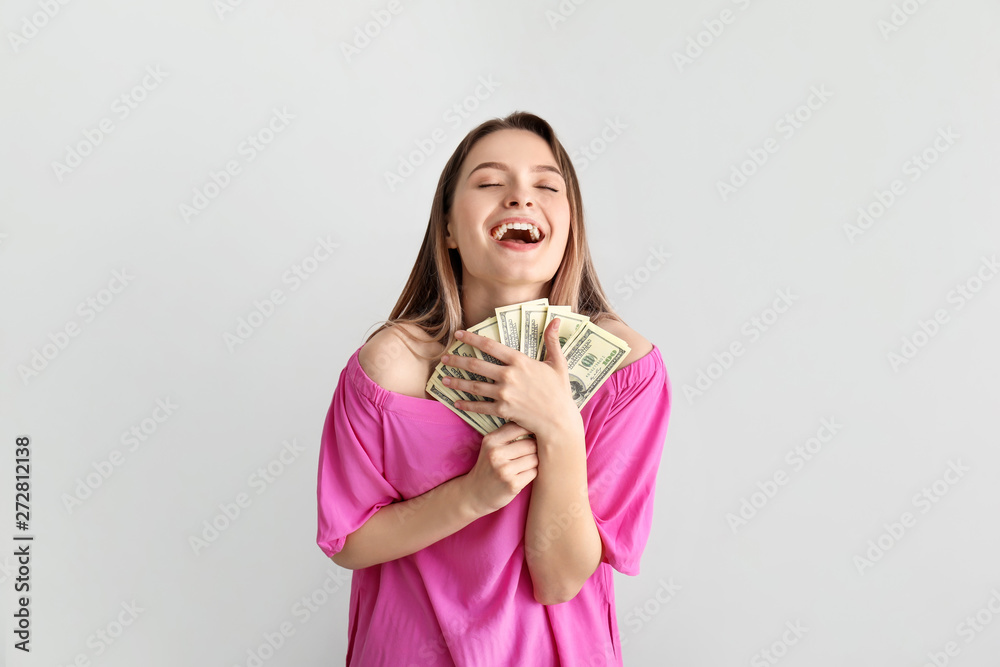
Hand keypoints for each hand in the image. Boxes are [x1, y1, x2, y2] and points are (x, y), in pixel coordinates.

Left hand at [440, 318, 579, 439]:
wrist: (559, 420)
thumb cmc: (559, 391)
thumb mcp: (558, 363)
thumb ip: (552, 341)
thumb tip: (556, 319)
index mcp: (520, 361)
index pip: (490, 345)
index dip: (472, 339)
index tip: (458, 335)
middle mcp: (509, 376)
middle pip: (476, 365)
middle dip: (457, 360)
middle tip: (444, 358)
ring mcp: (504, 394)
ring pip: (474, 386)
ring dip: (457, 382)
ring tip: (444, 379)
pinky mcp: (502, 410)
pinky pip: (480, 407)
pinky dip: (467, 405)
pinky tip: (456, 402)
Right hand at [461, 422, 537, 514]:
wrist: (475, 494)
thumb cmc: (489, 466)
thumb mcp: (491, 447)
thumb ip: (509, 434)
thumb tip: (538, 424)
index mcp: (491, 440)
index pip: (519, 427)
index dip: (530, 430)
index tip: (532, 435)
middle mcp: (496, 454)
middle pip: (531, 444)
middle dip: (533, 449)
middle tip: (526, 456)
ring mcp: (504, 470)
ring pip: (535, 459)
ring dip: (533, 463)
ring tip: (522, 467)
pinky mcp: (512, 484)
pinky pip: (534, 472)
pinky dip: (531, 474)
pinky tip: (520, 476)